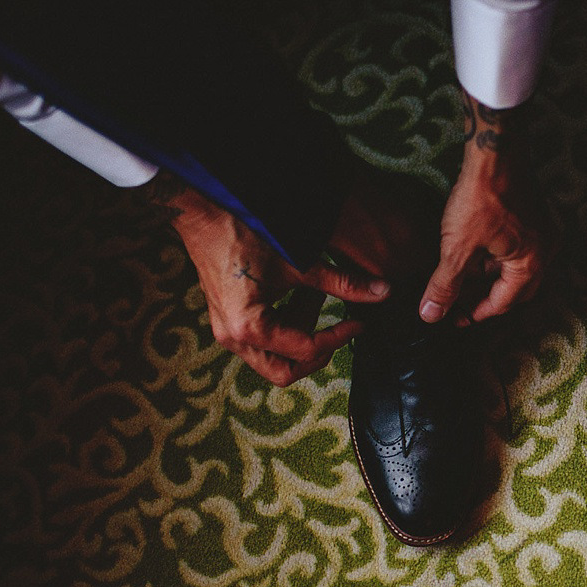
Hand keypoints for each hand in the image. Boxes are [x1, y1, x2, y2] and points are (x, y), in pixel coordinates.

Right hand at [153, 173, 391, 385]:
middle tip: (339, 328)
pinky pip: (264, 339)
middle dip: (316, 353)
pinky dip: (287, 324)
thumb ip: (342, 283)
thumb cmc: (242, 234)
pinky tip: (300, 294)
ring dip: (301, 334)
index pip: (305, 349)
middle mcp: (233, 338)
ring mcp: (228, 332)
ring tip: (314, 296)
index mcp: (248, 328)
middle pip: (284, 372)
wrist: (204, 214)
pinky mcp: (230, 322)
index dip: (338, 337)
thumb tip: (382, 291)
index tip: (358, 323)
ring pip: (274, 358)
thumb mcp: (298, 263)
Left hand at [419, 90, 552, 324]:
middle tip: (461, 303)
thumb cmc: (481, 197)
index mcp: (532, 264)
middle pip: (516, 288)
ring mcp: (543, 232)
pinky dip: (497, 256)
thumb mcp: (458, 248)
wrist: (495, 152)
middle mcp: (546, 251)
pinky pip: (519, 247)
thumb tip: (431, 314)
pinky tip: (475, 251)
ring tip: (462, 276)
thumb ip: (445, 285)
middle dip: (487, 297)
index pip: (505, 302)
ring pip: (516, 267)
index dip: (478, 313)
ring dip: (490, 276)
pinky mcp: (535, 215)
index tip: (456, 318)